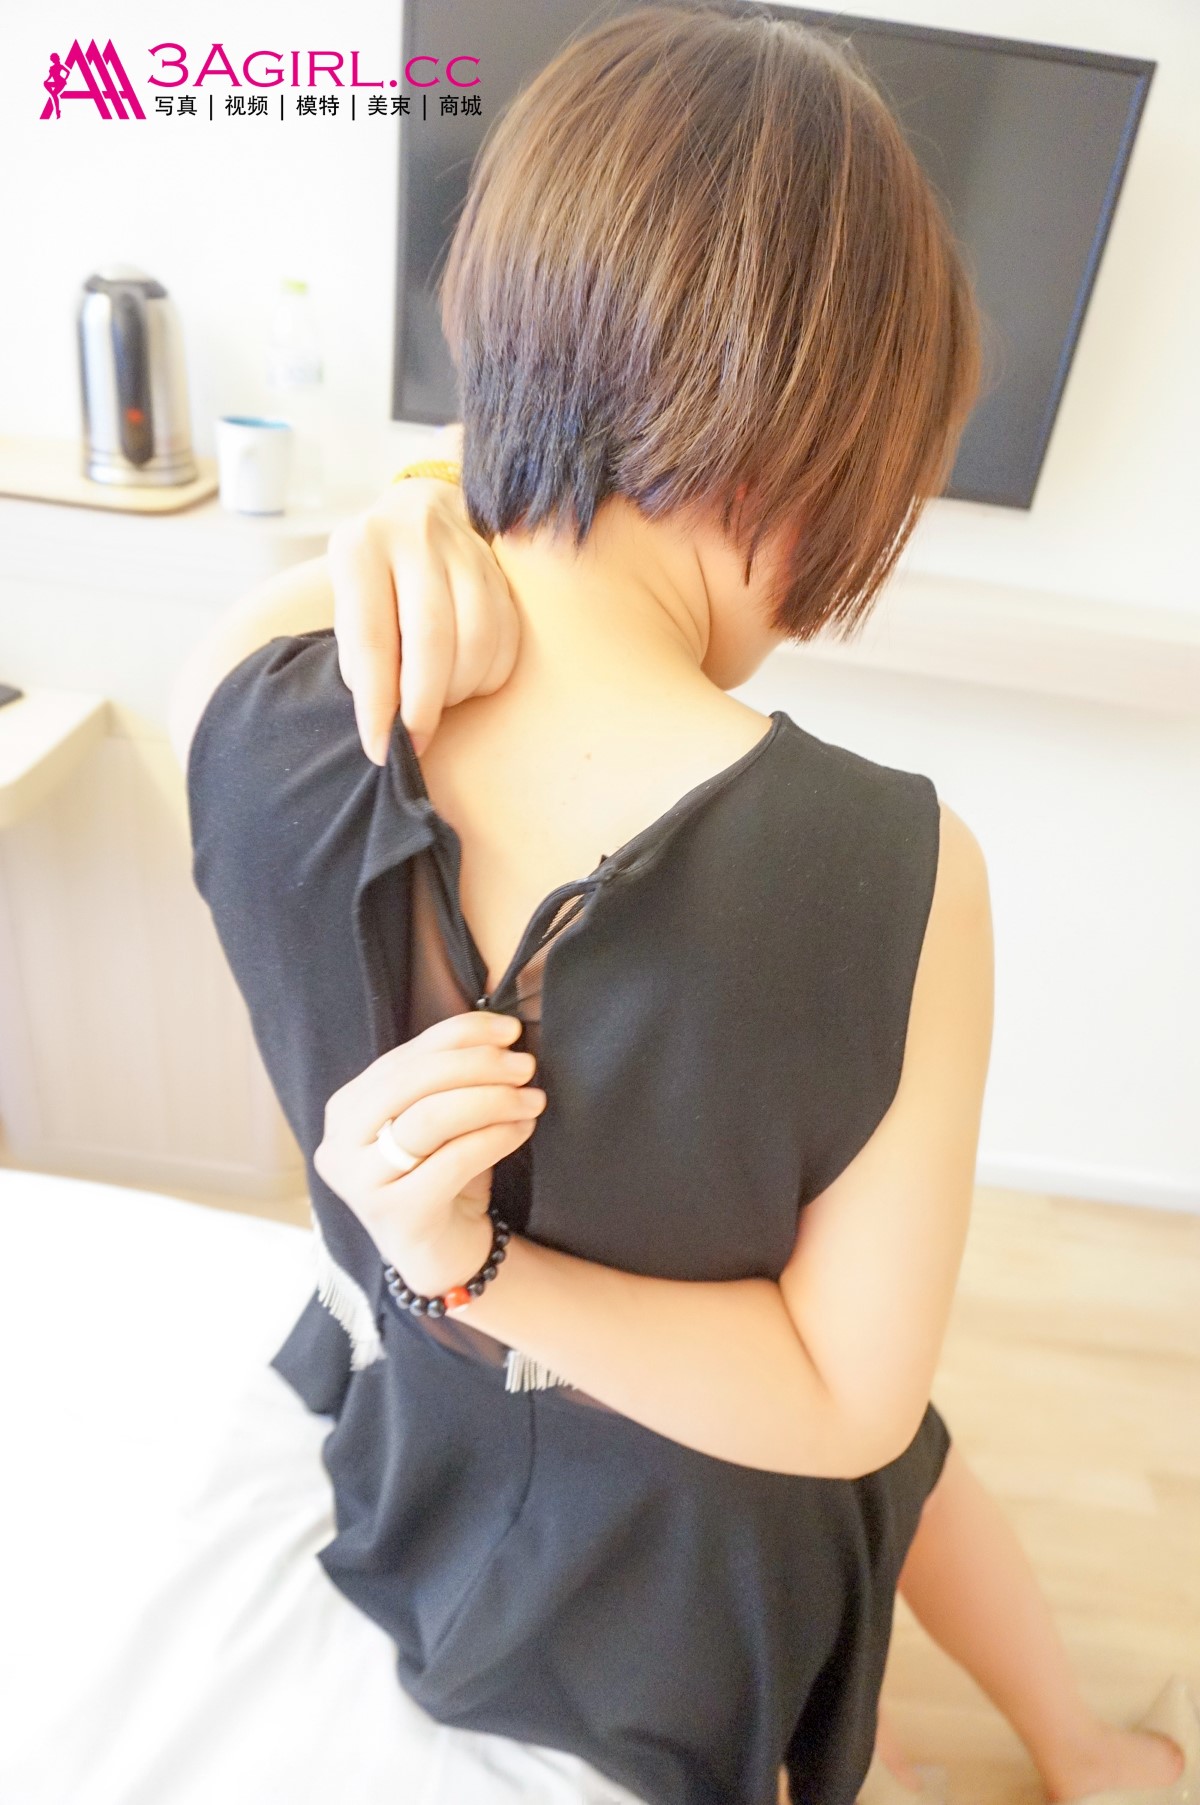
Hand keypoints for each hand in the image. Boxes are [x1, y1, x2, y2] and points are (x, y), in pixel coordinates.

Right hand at [312, 1010, 544, 1297]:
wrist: (445, 1254)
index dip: (459, 1035)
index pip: (404, 1056)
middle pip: (412, 1081)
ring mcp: (361, 1182)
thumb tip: (501, 1032)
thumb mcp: (439, 1120)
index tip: (509, 1030)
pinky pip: (452, 1161)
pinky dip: (494, 1138)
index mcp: (347, 1108)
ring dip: (491, 1100)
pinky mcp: (395, 1215)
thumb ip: (450, 1077)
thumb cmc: (444, 1176)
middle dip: (477, 1065)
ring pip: (430, 1118)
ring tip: (532, 1100)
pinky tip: (522, 1130)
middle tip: (525, 1067)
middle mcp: (341, 1143)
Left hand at [327, 454, 519, 765]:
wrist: (419, 512)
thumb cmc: (375, 576)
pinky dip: (489, 674)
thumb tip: (386, 719)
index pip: (371, 637)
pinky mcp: (501, 567)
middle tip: (417, 741)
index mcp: (361, 548)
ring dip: (461, 689)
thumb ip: (362, 654)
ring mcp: (465, 549)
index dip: (378, 702)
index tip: (380, 749)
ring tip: (440, 703)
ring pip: (479, 637)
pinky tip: (468, 681)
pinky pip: (508, 635)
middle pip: (432, 636)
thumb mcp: (348, 603)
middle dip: (425, 703)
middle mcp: (415, 539)